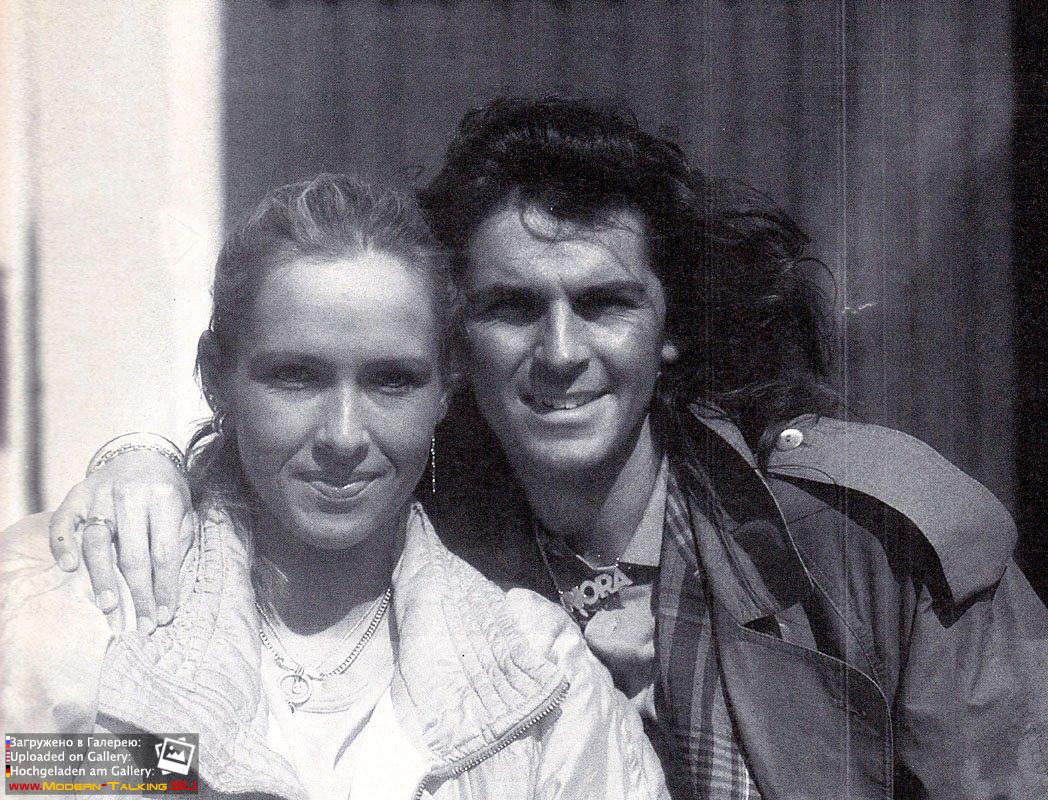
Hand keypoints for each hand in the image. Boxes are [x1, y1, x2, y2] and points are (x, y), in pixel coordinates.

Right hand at [49, 451, 193, 632]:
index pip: (163, 552)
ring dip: (101, 577)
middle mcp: (130, 495)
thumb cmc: (166, 491)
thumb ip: (178, 541)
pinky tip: (67, 567)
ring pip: (96, 541)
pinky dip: (62, 544)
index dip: (164, 587)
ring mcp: (99, 494)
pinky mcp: (76, 494)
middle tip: (139, 625)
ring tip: (108, 606)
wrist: (142, 453)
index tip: (164, 616)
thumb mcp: (185, 509)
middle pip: (131, 553)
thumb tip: (167, 586)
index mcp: (163, 497)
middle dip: (137, 594)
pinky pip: (63, 521)